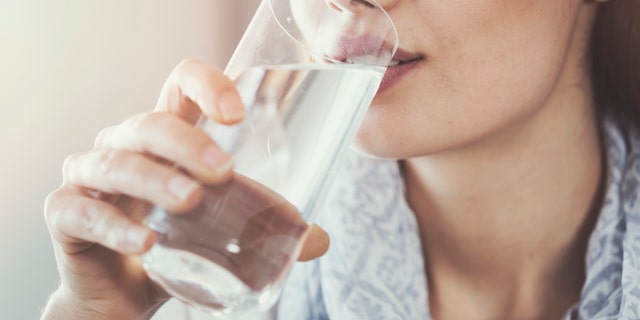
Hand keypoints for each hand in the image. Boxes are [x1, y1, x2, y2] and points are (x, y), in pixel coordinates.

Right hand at [42, 59, 328, 319]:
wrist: (123, 293)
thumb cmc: (173, 244)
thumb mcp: (219, 228)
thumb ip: (262, 227)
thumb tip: (317, 241)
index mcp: (164, 139)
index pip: (179, 88)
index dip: (206, 85)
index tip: (237, 113)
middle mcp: (124, 146)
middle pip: (149, 124)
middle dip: (187, 143)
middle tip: (223, 172)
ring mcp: (89, 176)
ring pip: (117, 162)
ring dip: (155, 180)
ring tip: (190, 201)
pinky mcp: (65, 213)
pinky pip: (82, 211)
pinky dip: (114, 225)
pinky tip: (146, 243)